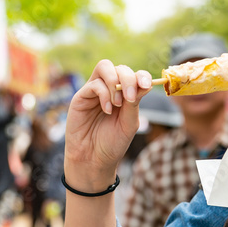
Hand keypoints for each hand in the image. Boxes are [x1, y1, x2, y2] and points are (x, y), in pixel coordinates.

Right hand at [63, 61, 152, 190]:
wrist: (93, 160)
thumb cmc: (112, 143)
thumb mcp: (128, 123)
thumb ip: (135, 103)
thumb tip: (147, 84)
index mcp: (124, 95)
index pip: (134, 75)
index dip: (142, 75)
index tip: (147, 85)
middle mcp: (109, 90)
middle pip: (120, 68)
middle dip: (128, 79)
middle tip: (131, 97)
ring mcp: (94, 91)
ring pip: (105, 67)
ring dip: (115, 82)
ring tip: (118, 103)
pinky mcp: (81, 97)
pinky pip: (94, 84)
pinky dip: (104, 95)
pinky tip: (107, 110)